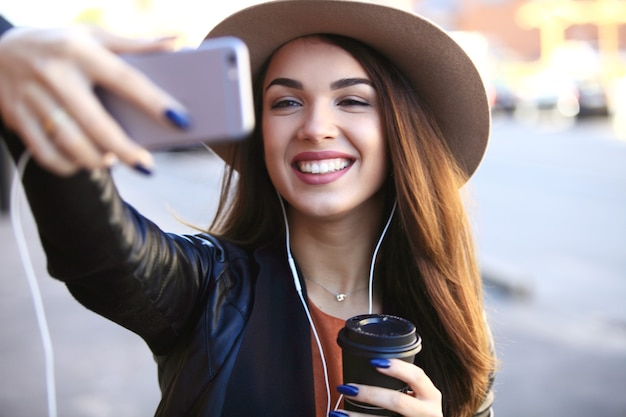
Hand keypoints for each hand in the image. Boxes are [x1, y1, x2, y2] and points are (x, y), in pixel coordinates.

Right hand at [0, 25, 187, 175]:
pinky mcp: (17, 116)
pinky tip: (85, 162)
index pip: (125, 79)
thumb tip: (176, 44)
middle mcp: (55, 74)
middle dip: (125, 149)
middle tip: (147, 165)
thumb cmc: (59, 44)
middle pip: (96, 122)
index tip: (181, 120)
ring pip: (70, 142)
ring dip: (98, 160)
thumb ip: (134, 44)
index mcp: (80, 50)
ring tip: (116, 161)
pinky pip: (46, 153)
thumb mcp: (93, 36)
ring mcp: (33, 97)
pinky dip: (69, 165)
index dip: (154, 101)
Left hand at [333, 359, 441, 416]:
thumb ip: (404, 384)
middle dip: (369, 394)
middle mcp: (428, 413)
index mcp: (431, 396)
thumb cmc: (417, 411)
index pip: (417, 376)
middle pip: (398, 402)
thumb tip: (371, 364)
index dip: (397, 368)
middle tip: (347, 388)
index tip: (374, 362)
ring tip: (338, 412)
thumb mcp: (419, 397)